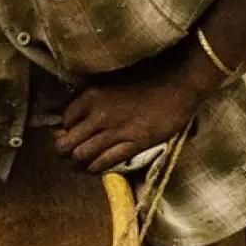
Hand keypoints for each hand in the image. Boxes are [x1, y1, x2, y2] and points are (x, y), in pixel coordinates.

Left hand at [54, 67, 206, 173]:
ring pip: (81, 156)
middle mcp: (98, 114)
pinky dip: (96, 168)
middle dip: (65, 152)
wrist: (180, 82)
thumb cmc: (150, 77)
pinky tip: (96, 167)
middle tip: (71, 155)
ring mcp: (115, 131)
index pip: (64, 121)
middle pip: (66, 143)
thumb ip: (95, 97)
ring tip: (81, 165)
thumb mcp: (113, 81)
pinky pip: (104, 162)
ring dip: (78, 163)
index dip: (66, 130)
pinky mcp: (133, 144)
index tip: (73, 134)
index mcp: (91, 96)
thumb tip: (81, 114)